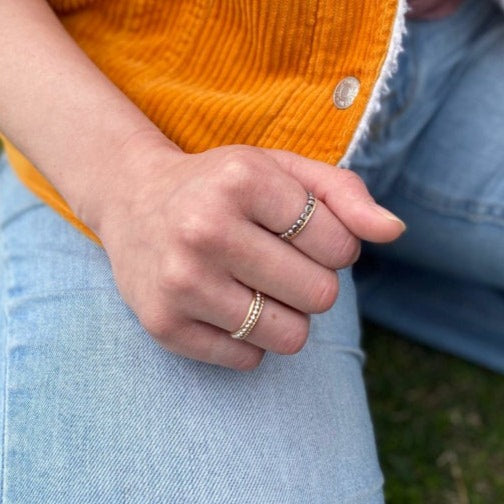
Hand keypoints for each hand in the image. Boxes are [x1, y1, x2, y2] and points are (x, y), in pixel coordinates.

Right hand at [93, 140, 404, 370]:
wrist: (133, 201)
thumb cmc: (220, 186)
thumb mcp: (280, 169)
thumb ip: (344, 193)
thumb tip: (396, 230)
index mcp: (242, 179)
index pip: (340, 244)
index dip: (334, 246)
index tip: (304, 236)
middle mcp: (205, 230)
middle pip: (320, 295)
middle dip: (312, 283)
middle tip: (277, 262)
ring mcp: (180, 282)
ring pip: (290, 336)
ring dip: (286, 315)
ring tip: (254, 286)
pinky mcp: (164, 325)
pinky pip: (248, 359)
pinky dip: (251, 338)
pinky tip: (225, 304)